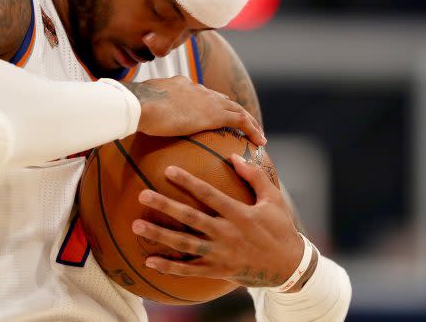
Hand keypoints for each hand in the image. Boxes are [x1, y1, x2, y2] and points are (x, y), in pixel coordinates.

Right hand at [124, 77, 265, 145]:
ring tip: (257, 134)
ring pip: (235, 108)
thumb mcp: (137, 106)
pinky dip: (252, 129)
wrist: (138, 104)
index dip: (210, 103)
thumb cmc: (131, 107)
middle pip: (220, 98)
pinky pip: (240, 121)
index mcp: (178, 85)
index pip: (200, 93)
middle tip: (241, 123)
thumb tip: (127, 117)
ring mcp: (206, 100)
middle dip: (231, 109)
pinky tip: (259, 141)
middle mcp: (196, 89)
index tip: (214, 112)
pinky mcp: (213, 114)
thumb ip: (140, 110)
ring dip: (247, 120)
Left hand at [131, 154, 302, 288]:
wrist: (289, 267)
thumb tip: (234, 155)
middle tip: (142, 195)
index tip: (169, 170)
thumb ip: (254, 176)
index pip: (209, 195)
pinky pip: (189, 270)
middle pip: (191, 218)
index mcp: (239, 214)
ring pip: (185, 244)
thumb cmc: (280, 228)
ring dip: (160, 235)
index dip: (188, 182)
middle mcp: (227, 234)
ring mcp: (220, 254)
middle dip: (165, 206)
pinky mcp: (217, 270)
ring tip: (136, 226)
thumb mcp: (273, 199)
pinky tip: (149, 261)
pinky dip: (169, 267)